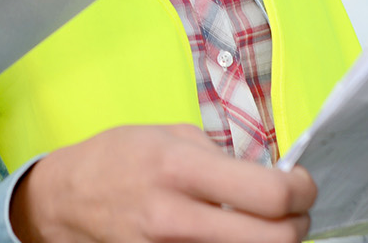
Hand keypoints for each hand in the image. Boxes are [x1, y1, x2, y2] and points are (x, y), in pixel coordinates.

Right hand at [10, 124, 316, 242]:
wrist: (65, 201)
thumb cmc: (118, 159)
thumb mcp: (169, 135)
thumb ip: (220, 157)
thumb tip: (269, 175)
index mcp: (179, 169)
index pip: (269, 195)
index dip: (302, 191)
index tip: (301, 185)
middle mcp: (175, 217)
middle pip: (274, 241)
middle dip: (298, 225)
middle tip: (293, 211)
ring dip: (271, 241)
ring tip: (263, 224)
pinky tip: (234, 234)